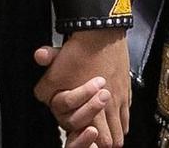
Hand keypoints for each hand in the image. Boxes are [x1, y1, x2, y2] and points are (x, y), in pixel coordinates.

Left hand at [35, 29, 131, 146]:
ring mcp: (118, 99)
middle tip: (97, 143)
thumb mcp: (55, 71)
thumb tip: (41, 95)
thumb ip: (45, 89)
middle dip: (103, 142)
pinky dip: (123, 122)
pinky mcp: (126, 90)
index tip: (84, 139)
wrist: (101, 33)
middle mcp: (105, 106)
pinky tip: (118, 122)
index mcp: (86, 105)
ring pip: (121, 130)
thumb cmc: (79, 52)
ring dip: (115, 134)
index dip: (85, 140)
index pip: (91, 136)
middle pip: (109, 140)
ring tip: (109, 136)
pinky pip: (128, 114)